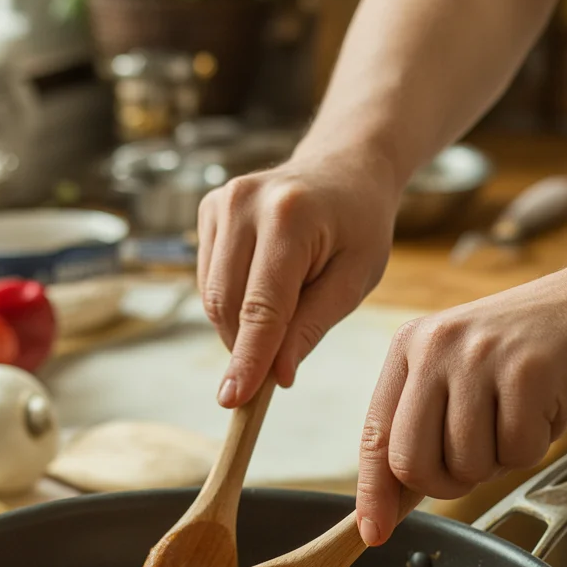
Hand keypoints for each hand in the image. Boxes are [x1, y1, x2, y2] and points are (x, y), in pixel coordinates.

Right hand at [197, 148, 398, 406]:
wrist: (344, 166)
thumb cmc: (359, 226)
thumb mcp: (355, 279)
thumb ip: (313, 326)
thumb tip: (277, 375)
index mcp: (290, 217)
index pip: (262, 306)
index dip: (248, 359)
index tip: (234, 400)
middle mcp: (244, 203)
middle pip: (227, 305)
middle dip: (246, 347)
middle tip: (278, 367)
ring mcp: (220, 202)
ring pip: (211, 297)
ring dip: (239, 326)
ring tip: (285, 309)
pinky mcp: (207, 209)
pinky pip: (208, 280)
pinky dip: (232, 302)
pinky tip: (265, 287)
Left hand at [356, 261, 566, 545]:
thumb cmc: (527, 352)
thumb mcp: (459, 374)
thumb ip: (420, 430)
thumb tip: (385, 506)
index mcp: (409, 347)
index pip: (376, 436)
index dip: (374, 493)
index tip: (373, 532)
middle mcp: (436, 347)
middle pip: (412, 464)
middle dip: (446, 484)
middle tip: (478, 458)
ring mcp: (480, 357)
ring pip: (467, 465)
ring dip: (499, 461)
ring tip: (517, 417)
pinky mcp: (528, 371)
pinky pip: (518, 452)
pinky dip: (535, 447)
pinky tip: (544, 407)